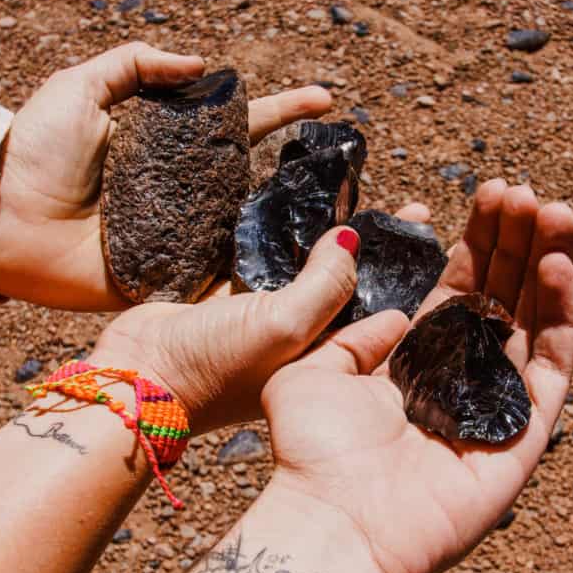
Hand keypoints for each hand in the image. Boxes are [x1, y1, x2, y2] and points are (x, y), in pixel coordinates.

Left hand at [0, 42, 334, 310]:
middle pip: (254, 174)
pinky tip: (298, 271)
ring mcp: (181, 233)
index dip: (281, 110)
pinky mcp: (171, 273)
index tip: (324, 101)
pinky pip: (221, 271)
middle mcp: (183, 188)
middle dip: (301, 169)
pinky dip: (256, 271)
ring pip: (247, 224)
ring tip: (338, 216)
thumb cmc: (36, 155)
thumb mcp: (78, 89)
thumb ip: (134, 65)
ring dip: (290, 222)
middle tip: (345, 167)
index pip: (236, 122)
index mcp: (167, 145)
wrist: (3, 223)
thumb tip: (200, 64)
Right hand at [87, 202, 431, 433]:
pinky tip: (308, 202)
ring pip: (314, 268)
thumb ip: (326, 285)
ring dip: (337, 236)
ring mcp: (270, 318)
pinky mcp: (236, 299)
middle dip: (384, 250)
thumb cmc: (215, 368)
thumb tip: (355, 238)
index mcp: (329, 358)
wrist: (138, 377)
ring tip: (368, 196)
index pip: (385, 312)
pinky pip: (273, 258)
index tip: (434, 238)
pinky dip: (289, 235)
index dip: (411, 278)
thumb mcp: (284, 327)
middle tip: (413, 210)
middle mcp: (306, 338)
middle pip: (356, 286)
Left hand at [259, 180, 572, 572]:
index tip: (491, 192)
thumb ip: (353, 333)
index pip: (460, 289)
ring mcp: (495, 407)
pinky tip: (556, 265)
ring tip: (554, 212)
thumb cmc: (312, 451)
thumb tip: (395, 313)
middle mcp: (459, 381)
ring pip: (534, 323)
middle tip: (526, 192)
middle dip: (515, 242)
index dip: (478, 242)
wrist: (333, 522)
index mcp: (414, 363)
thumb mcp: (311, 370)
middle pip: (501, 297)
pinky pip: (552, 368)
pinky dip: (560, 316)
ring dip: (547, 266)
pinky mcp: (525, 437)